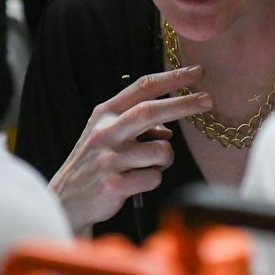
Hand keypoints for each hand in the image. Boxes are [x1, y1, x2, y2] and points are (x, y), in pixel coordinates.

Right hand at [50, 66, 211, 234]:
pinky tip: (136, 184)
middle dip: (184, 104)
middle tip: (208, 100)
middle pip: (150, 111)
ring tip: (148, 167)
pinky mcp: (114, 185)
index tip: (196, 72)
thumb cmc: (94, 165)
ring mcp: (109, 159)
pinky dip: (153, 180)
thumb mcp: (106, 135)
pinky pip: (154, 178)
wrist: (65, 202)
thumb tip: (168, 129)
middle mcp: (105, 133)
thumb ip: (134, 125)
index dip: (171, 78)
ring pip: (160, 151)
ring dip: (165, 160)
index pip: (142, 88)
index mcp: (105, 115)